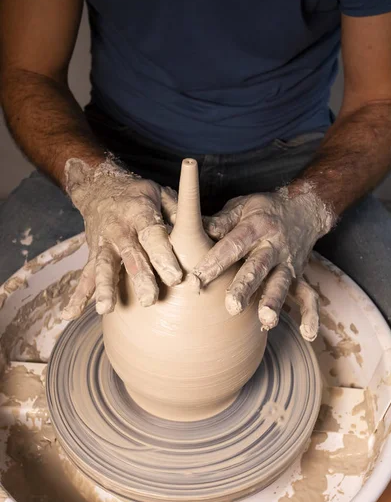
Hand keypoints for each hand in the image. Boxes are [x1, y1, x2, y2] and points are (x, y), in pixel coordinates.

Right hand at [62, 158, 181, 319]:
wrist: (100, 186)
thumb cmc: (139, 195)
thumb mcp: (161, 194)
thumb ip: (179, 212)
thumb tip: (209, 229)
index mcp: (139, 212)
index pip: (153, 236)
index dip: (163, 256)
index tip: (176, 277)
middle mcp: (119, 229)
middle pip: (130, 256)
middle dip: (139, 278)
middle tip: (150, 301)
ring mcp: (103, 243)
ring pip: (104, 267)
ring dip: (104, 289)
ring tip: (105, 309)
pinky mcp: (93, 255)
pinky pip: (84, 276)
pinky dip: (77, 295)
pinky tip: (69, 314)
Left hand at [191, 185, 334, 340]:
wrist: (304, 208)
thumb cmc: (262, 211)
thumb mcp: (241, 206)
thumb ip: (220, 222)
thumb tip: (196, 230)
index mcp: (256, 226)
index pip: (232, 246)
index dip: (214, 263)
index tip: (196, 281)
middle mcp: (274, 246)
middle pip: (258, 268)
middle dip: (245, 287)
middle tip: (231, 306)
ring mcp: (288, 263)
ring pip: (281, 284)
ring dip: (274, 302)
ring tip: (266, 321)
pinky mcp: (300, 276)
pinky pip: (308, 296)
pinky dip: (311, 315)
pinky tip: (308, 334)